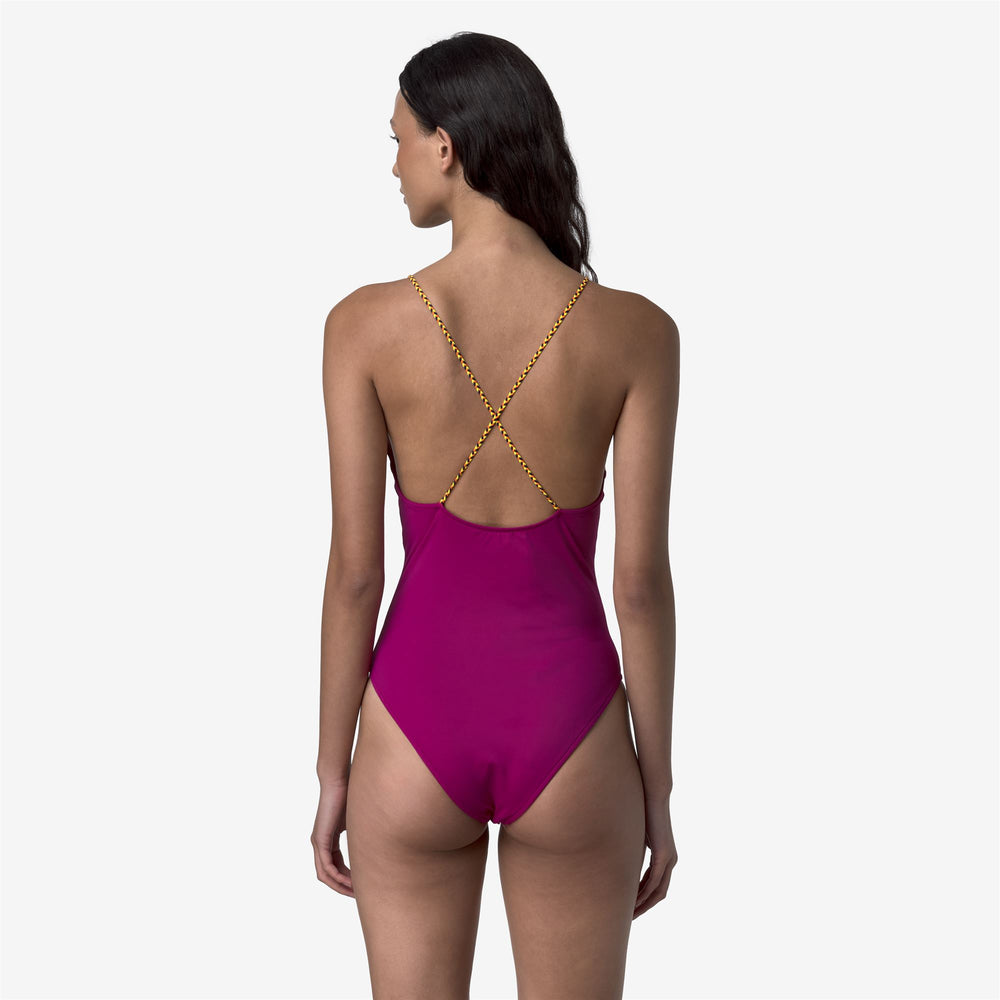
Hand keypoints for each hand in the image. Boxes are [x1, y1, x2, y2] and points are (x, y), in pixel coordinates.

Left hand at [311, 780, 353, 897]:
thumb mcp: (358, 820)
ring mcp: (318, 842)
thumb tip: (378, 841)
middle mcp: (320, 843)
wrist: (339, 780)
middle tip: (360, 895)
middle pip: (328, 875)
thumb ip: (362, 833)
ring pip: (325, 875)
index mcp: (328, 839)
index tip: (362, 885)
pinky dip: (338, 877)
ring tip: (356, 892)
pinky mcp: (320, 840)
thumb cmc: (350, 794)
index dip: (348, 878)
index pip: (336, 866)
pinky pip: (326, 867)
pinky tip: (350, 881)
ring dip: (340, 886)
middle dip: (344, 887)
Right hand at [633, 792, 676, 917]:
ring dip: (643, 904)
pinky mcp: (664, 855)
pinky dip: (644, 892)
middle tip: (629, 918)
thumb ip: (632, 849)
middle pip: (658, 893)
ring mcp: (669, 859)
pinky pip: (654, 881)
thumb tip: (617, 857)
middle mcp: (670, 861)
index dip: (643, 898)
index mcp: (664, 857)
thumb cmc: (642, 810)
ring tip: (629, 914)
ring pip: (657, 891)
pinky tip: (633, 900)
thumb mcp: (636, 835)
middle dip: (644, 907)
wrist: (653, 795)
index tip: (630, 908)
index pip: (655, 885)